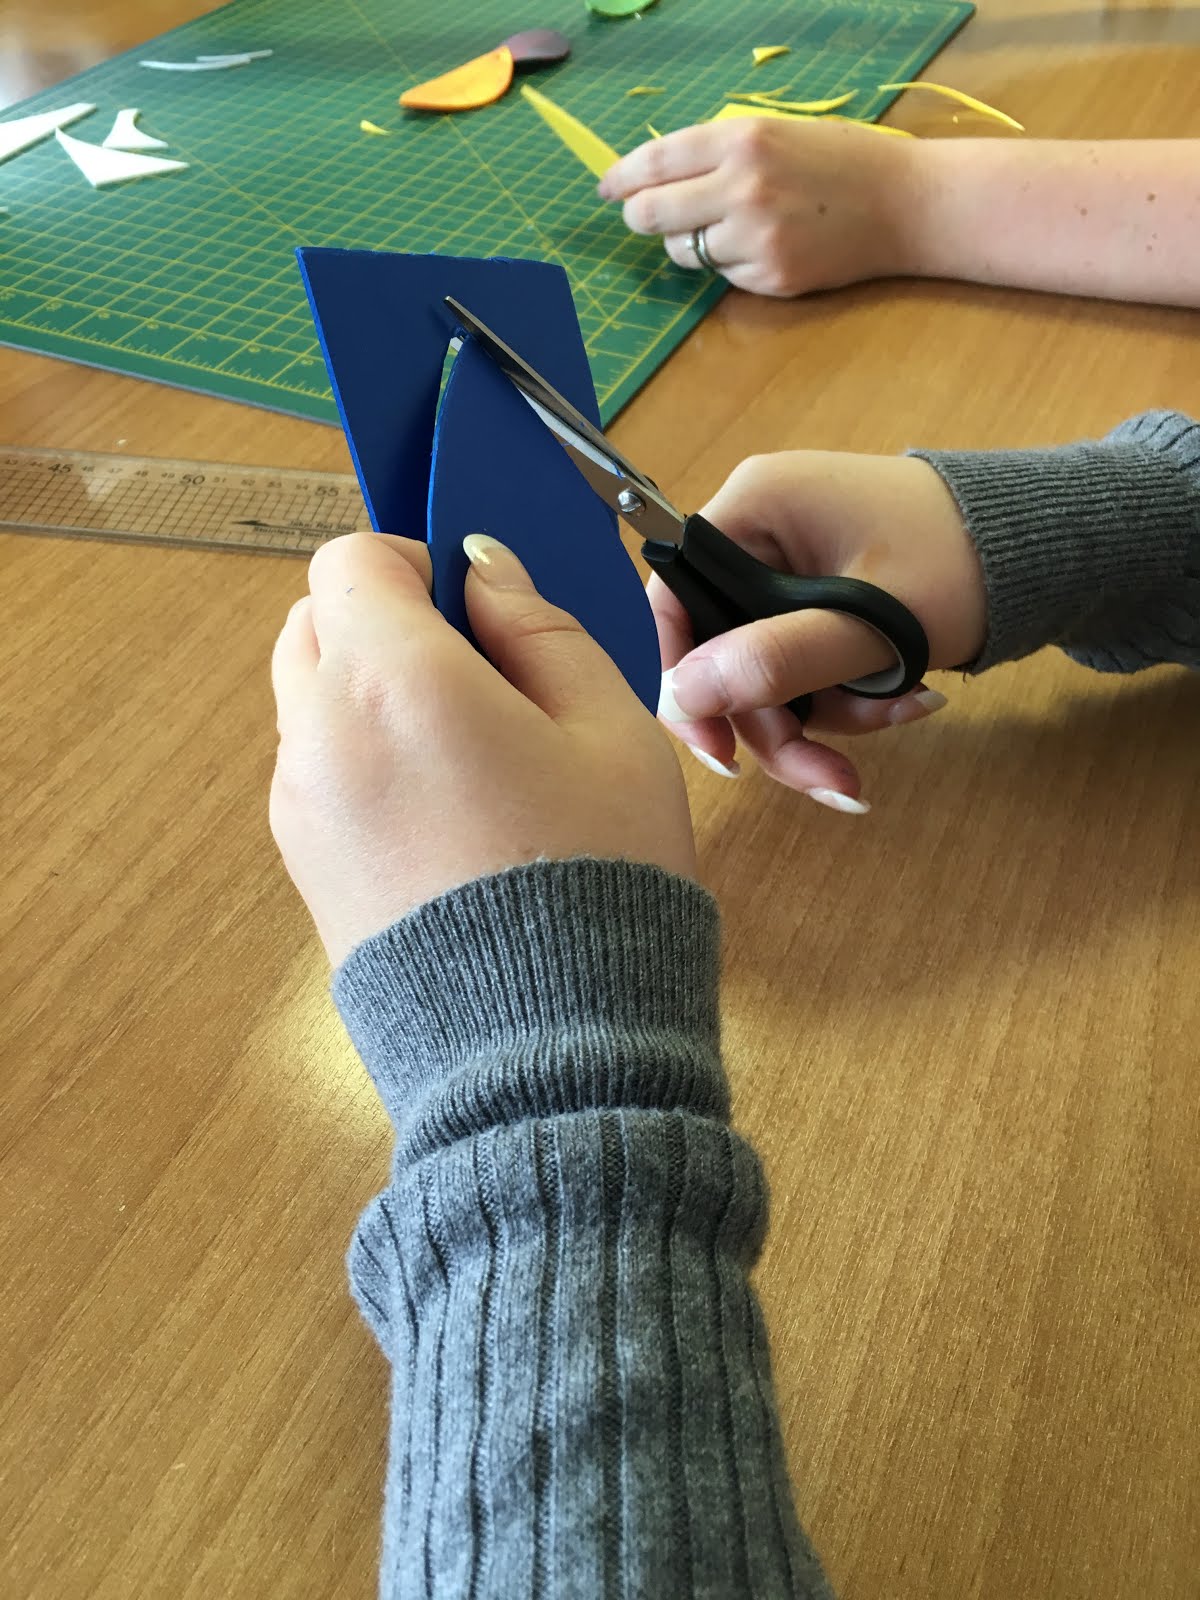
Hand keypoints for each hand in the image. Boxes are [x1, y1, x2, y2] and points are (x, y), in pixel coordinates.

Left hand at [270, 533, 694, 966]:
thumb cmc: (600, 882)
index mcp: (395, 680)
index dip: (411, 560)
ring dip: (372, 695)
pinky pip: (319, 776)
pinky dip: (363, 763)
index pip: (351, 560)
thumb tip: (485, 572)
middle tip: (476, 671)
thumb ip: (539, 629)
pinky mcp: (302, 868)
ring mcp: (300, 808)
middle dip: (383, 623)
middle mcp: (321, 735)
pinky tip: (447, 815)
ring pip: (312, 702)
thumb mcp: (611, 731)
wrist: (551, 1050)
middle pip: (315, 626)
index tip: (470, 599)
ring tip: (470, 757)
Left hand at [598, 116, 921, 296]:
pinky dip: (730, 264)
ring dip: (689, 243)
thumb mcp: (777, 134)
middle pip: (652, 214)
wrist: (904, 204)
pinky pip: (722, 275)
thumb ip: (718, 151)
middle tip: (643, 216)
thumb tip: (655, 175)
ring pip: (684, 251)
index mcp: (743, 139)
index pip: (656, 161)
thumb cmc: (840, 161)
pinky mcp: (770, 277)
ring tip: (727, 227)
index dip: (621, 178)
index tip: (606, 188)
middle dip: (639, 216)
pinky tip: (764, 246)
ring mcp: (756, 238)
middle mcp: (744, 187)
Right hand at [650, 453, 985, 809]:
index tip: (720, 751)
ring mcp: (788, 566)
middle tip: (835, 777)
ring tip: (905, 714)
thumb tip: (685, 694)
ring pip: (768, 670)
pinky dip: (848, 696)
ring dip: (827, 717)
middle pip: (724, 651)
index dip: (683, 680)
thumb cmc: (963, 562)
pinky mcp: (818, 597)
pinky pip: (804, 663)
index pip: (674, 599)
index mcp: (755, 508)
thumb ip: (777, 660)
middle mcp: (759, 532)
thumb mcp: (870, 624)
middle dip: (782, 722)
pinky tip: (910, 699)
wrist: (1045, 547)